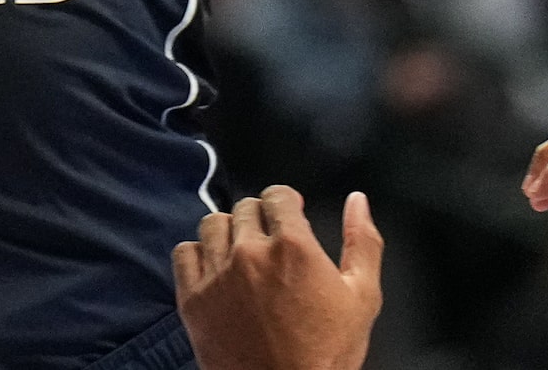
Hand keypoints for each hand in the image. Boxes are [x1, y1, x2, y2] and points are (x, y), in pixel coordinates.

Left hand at [174, 187, 381, 369]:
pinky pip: (184, 253)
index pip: (277, 195)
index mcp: (292, 246)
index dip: (285, 202)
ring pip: (213, 224)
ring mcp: (217, 274)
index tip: (288, 213)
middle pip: (245, 208)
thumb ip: (363, 242)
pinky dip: (198, 255)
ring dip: (229, 232)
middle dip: (260, 218)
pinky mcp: (193, 298)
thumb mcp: (363, 298)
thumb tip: (358, 202)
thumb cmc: (326, 355)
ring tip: (242, 253)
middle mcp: (250, 252)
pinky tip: (215, 269)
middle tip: (270, 242)